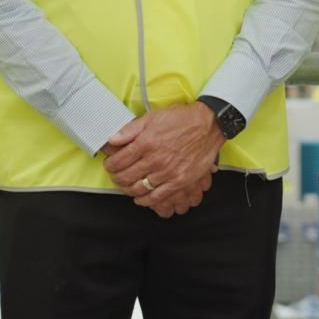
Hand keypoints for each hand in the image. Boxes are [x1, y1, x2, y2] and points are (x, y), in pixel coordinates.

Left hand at [102, 104, 222, 214]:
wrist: (208, 125)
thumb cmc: (182, 119)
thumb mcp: (152, 117)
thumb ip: (130, 130)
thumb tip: (113, 139)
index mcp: (146, 142)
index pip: (118, 161)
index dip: (110, 165)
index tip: (110, 165)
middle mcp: (155, 159)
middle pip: (125, 177)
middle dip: (116, 178)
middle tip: (115, 176)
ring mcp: (167, 172)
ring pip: (138, 188)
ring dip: (128, 189)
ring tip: (126, 185)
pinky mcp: (179, 181)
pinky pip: (157, 197)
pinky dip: (145, 200)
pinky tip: (141, 198)